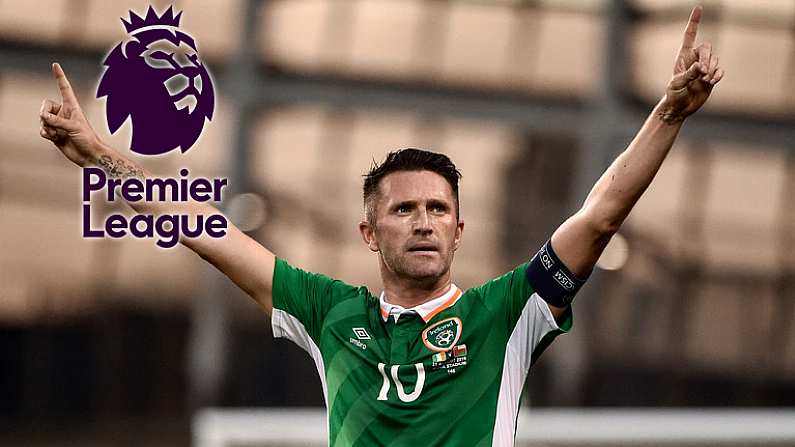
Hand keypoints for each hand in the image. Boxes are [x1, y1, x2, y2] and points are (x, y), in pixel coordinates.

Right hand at [39, 63, 101, 166]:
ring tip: (58, 134)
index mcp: (72, 106)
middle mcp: (64, 112)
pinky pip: (42, 129)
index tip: (55, 64)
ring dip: (47, 126)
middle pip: (45, 105)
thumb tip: (42, 117)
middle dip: (44, 114)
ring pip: (42, 119)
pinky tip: (54, 138)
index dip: (60, 77)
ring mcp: (58, 123)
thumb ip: (57, 120)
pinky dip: (46, 133)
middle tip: (50, 122)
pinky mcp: (55, 133)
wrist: (89, 155)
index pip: (64, 88)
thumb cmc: (88, 139)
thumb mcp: (73, 126)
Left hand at [659, 6, 724, 122]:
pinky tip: (711, 82)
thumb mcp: (677, 84)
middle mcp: (694, 60)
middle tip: (702, 73)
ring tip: (704, 81)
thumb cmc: (674, 94)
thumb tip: (701, 67)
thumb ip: (689, 74)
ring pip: (715, 59)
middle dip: (707, 59)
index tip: (699, 8)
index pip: (689, 36)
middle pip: (707, 48)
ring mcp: (704, 68)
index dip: (694, 22)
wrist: (680, 108)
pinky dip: (718, 75)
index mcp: (683, 57)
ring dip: (712, 69)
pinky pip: (720, 70)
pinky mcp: (710, 77)